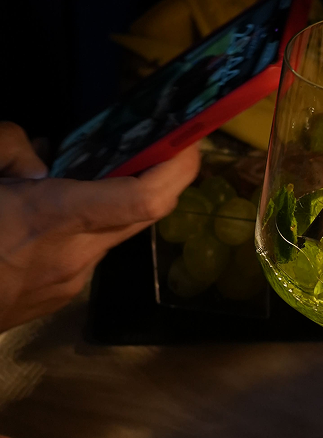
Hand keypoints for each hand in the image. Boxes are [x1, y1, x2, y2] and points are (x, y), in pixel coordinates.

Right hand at [0, 134, 199, 331]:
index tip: (190, 139)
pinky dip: (83, 225)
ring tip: (85, 171)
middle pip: (143, 213)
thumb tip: (35, 155)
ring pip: (113, 232)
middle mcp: (75, 254)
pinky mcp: (56, 298)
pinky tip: (49, 212)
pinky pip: (86, 252)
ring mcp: (68, 282)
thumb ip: (7, 148)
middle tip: (156, 140)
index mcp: (56, 218)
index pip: (143, 197)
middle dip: (160, 176)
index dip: (178, 166)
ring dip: (113, 200)